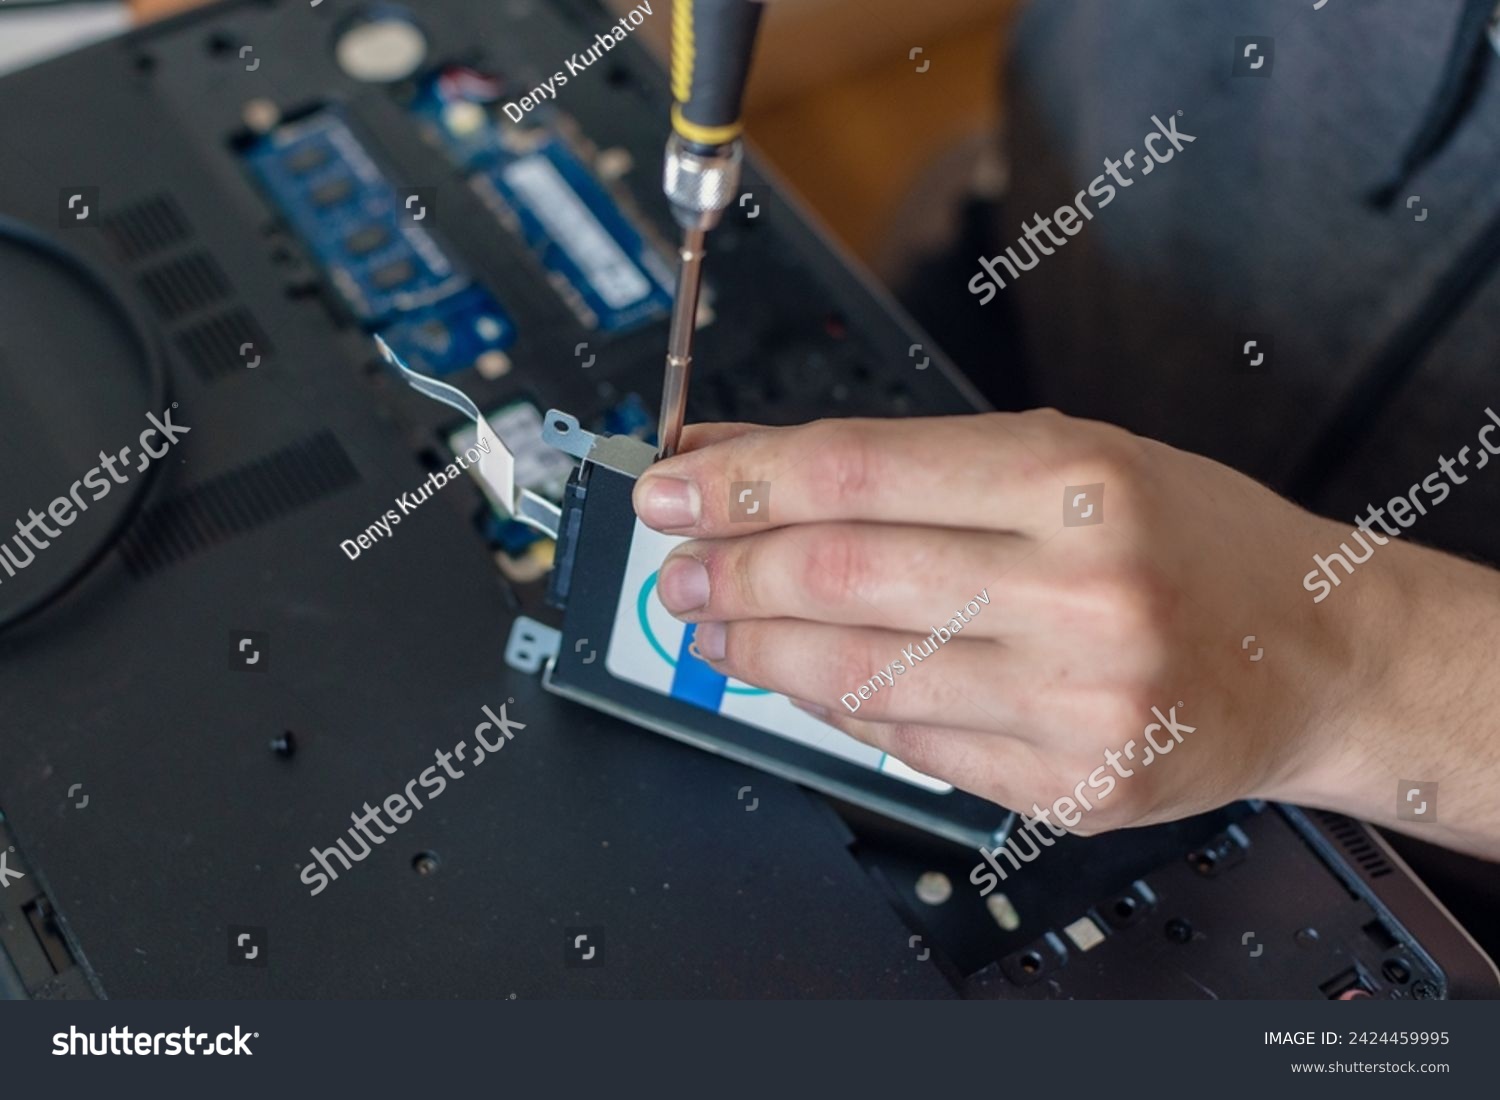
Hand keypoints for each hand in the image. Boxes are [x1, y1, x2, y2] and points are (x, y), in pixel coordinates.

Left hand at [632, 411, 1499, 857]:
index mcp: (1077, 481)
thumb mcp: (1062, 457)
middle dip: (730, 569)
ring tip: (712, 625)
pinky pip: (907, 746)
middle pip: (840, 577)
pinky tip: (798, 680)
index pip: (858, 473)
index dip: (740, 481)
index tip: (671, 486)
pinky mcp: (1067, 784)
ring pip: (857, 675)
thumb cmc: (1192, 539)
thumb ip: (904, 462)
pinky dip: (833, 708)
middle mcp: (1078, 591)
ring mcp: (1075, 701)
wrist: (1317, 651)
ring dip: (757, 650)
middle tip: (677, 564)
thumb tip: (751, 461)